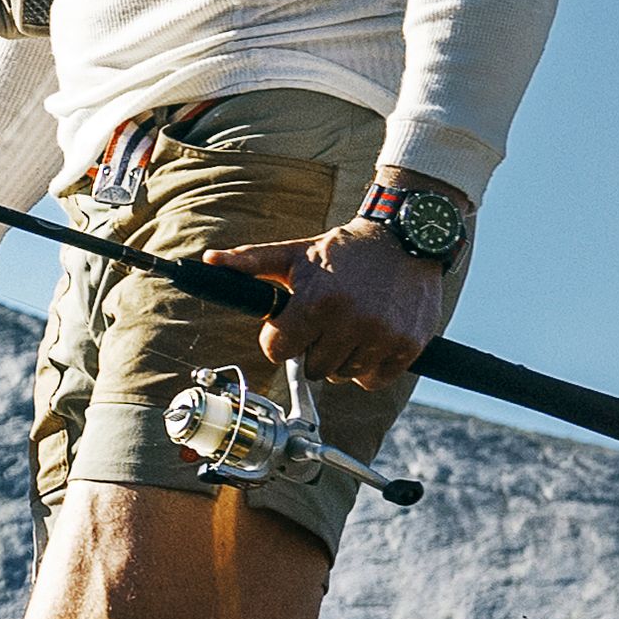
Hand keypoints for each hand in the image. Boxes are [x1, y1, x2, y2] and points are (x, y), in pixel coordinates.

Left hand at [255, 193, 459, 398]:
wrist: (406, 238)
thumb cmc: (344, 250)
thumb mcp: (294, 253)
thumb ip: (250, 262)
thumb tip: (209, 261)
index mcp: (315, 302)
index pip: (277, 351)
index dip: (280, 339)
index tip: (292, 326)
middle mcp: (349, 322)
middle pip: (311, 369)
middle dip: (313, 349)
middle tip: (326, 322)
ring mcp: (381, 336)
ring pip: (342, 376)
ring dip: (342, 359)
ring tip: (351, 326)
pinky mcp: (408, 346)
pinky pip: (374, 380)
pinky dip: (370, 367)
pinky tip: (372, 338)